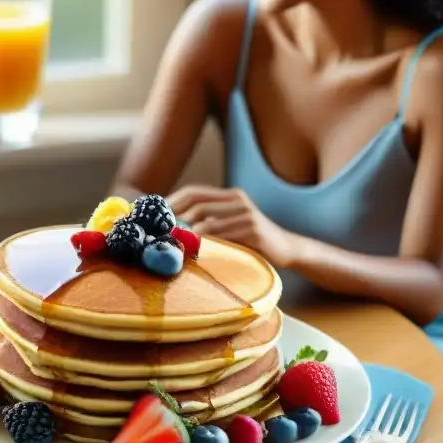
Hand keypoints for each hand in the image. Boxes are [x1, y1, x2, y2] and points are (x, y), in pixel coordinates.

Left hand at [167, 185, 298, 267]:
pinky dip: (204, 242)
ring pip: (206, 220)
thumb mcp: (230, 224)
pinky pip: (222, 235)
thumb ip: (209, 220)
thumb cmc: (252, 240)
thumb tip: (175, 225)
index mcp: (230, 196)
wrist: (287, 248)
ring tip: (172, 243)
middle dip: (174, 216)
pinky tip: (193, 250)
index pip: (194, 192)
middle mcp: (238, 200)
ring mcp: (246, 214)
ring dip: (186, 233)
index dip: (172, 201)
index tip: (155, 215)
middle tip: (158, 230)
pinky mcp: (253, 230)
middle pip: (196, 203)